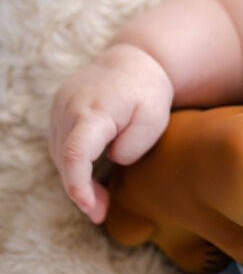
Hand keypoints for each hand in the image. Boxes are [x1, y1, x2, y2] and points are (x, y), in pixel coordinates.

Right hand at [49, 44, 173, 222]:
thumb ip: (132, 146)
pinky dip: (73, 165)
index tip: (89, 206)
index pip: (75, 153)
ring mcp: (59, 107)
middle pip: (64, 159)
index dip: (78, 184)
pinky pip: (61, 145)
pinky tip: (91, 182)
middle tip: (101, 214)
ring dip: (76, 180)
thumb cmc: (148, 91)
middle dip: (80, 191)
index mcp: (93, 110)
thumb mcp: (154, 120)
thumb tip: (111, 159)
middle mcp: (68, 107)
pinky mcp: (59, 111)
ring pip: (60, 155)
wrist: (133, 59)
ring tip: (101, 202)